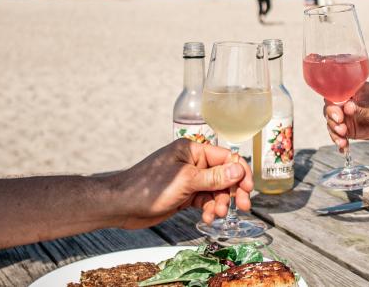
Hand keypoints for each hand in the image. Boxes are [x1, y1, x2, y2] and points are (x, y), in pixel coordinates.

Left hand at [111, 139, 252, 228]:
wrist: (121, 206)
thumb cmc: (148, 187)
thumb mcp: (185, 182)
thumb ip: (213, 177)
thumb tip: (239, 170)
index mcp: (192, 150)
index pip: (226, 157)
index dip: (239, 173)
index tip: (248, 190)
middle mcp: (192, 163)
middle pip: (223, 175)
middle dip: (232, 191)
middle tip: (242, 207)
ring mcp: (188, 180)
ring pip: (215, 190)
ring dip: (220, 203)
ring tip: (216, 215)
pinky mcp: (184, 195)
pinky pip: (204, 200)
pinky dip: (209, 209)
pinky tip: (207, 218)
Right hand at [324, 82, 368, 152]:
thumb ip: (361, 107)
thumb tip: (347, 107)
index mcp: (353, 90)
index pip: (335, 94)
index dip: (332, 105)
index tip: (338, 116)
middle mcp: (347, 102)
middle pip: (330, 110)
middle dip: (332, 121)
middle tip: (341, 129)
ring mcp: (348, 116)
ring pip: (332, 124)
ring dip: (335, 133)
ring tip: (343, 141)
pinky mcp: (351, 129)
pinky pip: (339, 136)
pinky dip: (339, 141)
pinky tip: (343, 148)